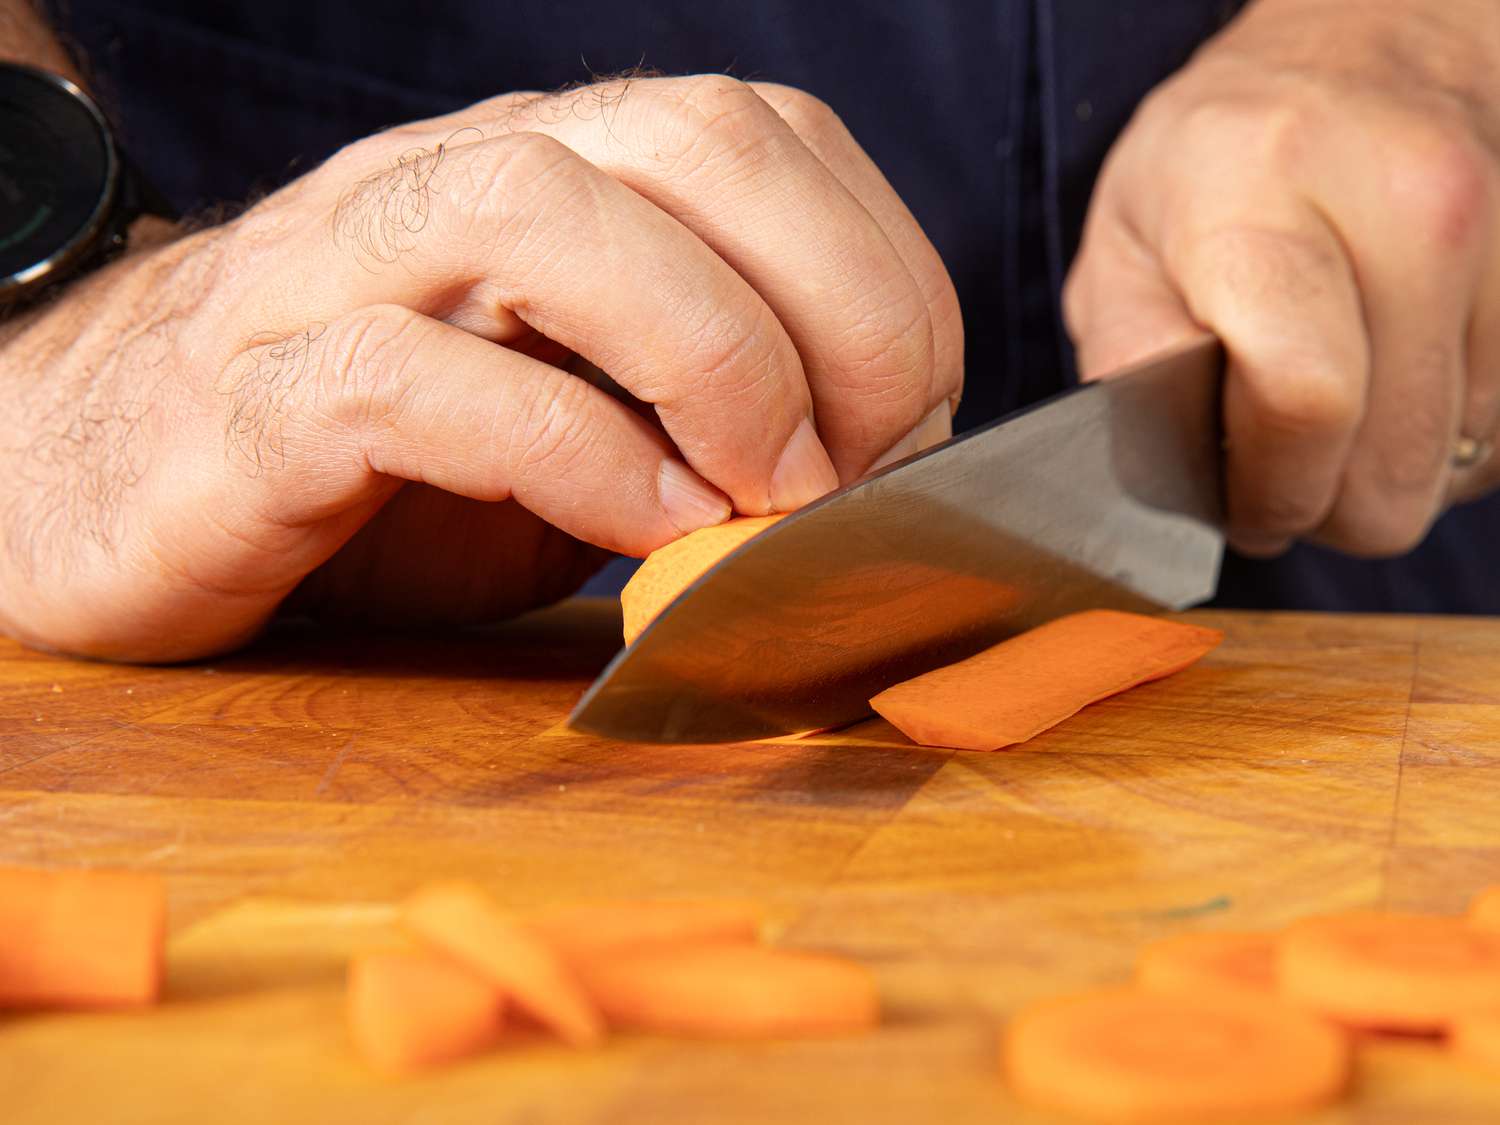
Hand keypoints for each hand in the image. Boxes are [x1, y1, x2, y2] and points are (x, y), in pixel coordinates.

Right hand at [0, 75, 960, 659]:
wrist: (117, 487)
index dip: (880, 274)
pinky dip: (565, 455)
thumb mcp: (577, 421)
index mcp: (551, 178)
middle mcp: (451, 187)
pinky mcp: (249, 404)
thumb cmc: (381, 472)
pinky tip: (640, 527)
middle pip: (683, 135)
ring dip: (707, 355)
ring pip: (536, 210)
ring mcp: (338, 279)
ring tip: (759, 491)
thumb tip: (874, 465)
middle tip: (859, 464)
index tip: (911, 427)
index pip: (761, 135)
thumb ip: (700, 411)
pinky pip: (407, 385)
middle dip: (830, 304)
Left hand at [1064, 0, 1499, 556]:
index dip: (1276, 489)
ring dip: (1389, 471)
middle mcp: (1410, 202)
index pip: (1306, 398)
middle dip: (1328, 504)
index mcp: (1264, 191)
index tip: (1246, 504)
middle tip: (1281, 472)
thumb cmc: (1219, 162)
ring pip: (1464, 459)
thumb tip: (1174, 467)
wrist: (1363, 48)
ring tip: (1330, 415)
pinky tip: (1389, 393)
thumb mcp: (1122, 244)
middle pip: (1396, 461)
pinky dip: (1446, 440)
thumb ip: (1130, 359)